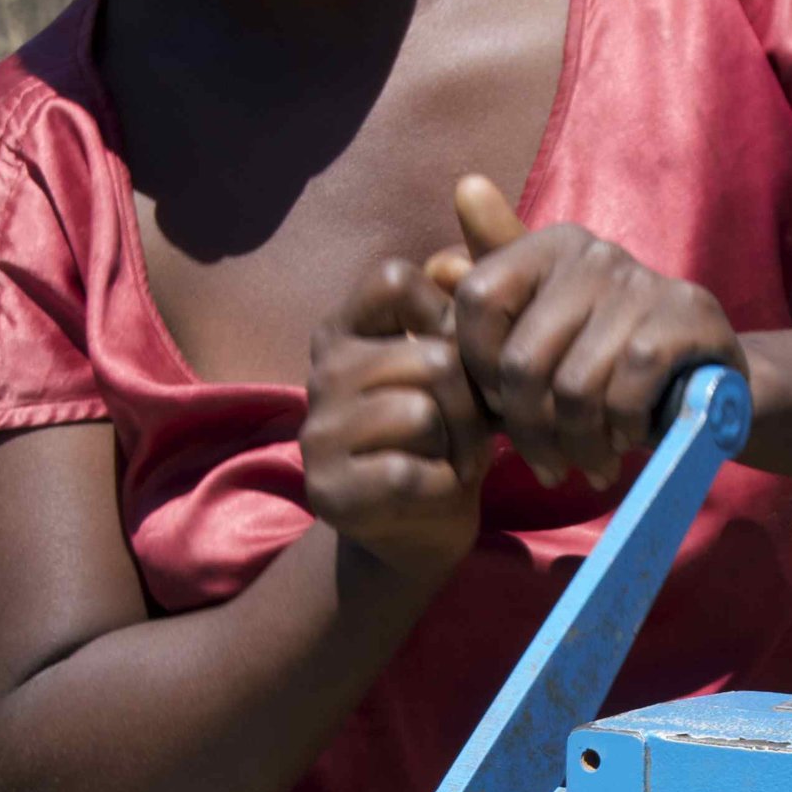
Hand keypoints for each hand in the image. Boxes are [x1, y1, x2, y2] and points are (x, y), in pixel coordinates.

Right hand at [303, 255, 487, 586]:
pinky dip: (441, 487)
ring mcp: (318, 434)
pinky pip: (406, 472)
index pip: (395, 280)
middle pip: (431, 358)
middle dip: (473, 402)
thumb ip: (457, 312)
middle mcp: (321, 373)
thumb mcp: (454, 367)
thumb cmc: (444, 435)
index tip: (460, 356)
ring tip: (456, 460)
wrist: (418, 529)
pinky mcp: (328, 490)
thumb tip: (460, 262)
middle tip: (473, 432)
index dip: (448, 313)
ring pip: (420, 414)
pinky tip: (434, 491)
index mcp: (344, 330)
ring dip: (462, 446)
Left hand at [428, 176, 740, 489]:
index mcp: (546, 248)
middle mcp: (591, 251)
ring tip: (590, 463)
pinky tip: (626, 442)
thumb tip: (433, 267)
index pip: (476, 300)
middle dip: (531, 432)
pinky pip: (625, 391)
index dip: (478, 369)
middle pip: (522, 360)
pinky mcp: (685, 315)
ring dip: (579, 445)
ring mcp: (641, 280)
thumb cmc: (602, 366)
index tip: (502, 407)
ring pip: (574, 388)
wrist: (702, 382)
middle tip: (550, 464)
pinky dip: (620, 431)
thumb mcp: (536, 343)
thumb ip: (485, 312)